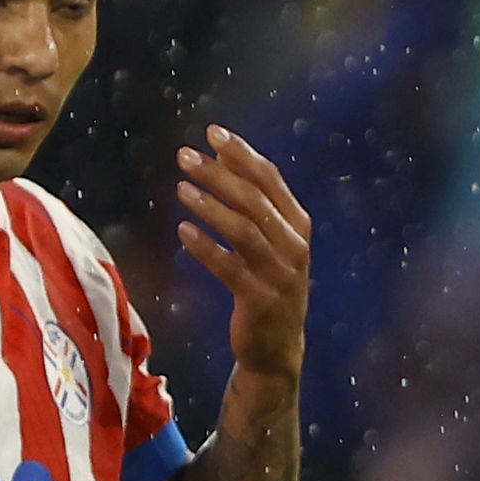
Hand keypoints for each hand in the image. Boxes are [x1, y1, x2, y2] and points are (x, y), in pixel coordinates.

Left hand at [179, 127, 313, 384]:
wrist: (276, 347)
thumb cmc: (267, 284)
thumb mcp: (270, 242)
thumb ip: (254, 204)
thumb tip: (221, 157)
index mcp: (299, 225)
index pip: (271, 179)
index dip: (242, 154)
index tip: (212, 133)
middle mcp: (294, 247)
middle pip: (255, 200)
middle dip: (218, 174)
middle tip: (184, 156)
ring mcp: (280, 275)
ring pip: (244, 230)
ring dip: (210, 206)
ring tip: (181, 188)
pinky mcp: (260, 300)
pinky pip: (229, 268)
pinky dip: (206, 248)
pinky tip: (184, 231)